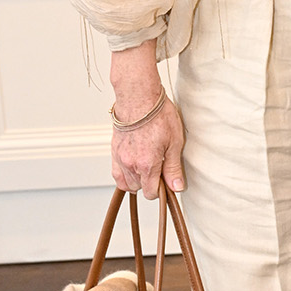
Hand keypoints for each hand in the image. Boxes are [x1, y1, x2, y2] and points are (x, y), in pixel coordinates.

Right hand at [109, 43, 184, 198]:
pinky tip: (134, 167)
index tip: (168, 181)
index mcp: (147, 164)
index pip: (151, 193)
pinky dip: (125, 175)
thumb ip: (173, 168)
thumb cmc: (158, 116)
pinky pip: (116, 174)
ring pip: (126, 183)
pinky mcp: (114, 150)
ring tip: (148, 167)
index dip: (161, 190)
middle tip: (160, 169)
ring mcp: (119, 158)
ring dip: (137, 180)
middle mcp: (130, 164)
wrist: (138, 97)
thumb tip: (176, 187)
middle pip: (139, 189)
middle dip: (150, 184)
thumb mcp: (174, 142)